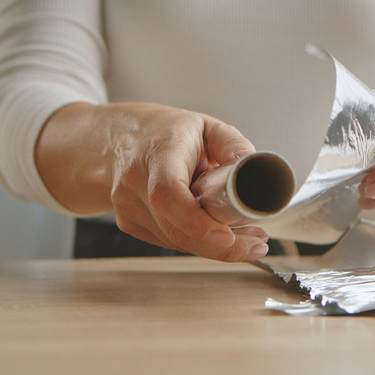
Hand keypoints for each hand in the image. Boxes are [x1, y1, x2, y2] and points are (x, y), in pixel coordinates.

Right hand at [36, 102, 268, 261]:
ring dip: (214, 248)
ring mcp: (128, 206)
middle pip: (174, 228)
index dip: (195, 221)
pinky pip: (169, 241)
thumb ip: (232, 143)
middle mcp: (135, 182)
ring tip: (250, 241)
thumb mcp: (205, 126)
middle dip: (219, 246)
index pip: (168, 194)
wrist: (118, 139)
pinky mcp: (130, 222)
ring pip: (174, 240)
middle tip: (256, 245)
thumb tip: (252, 166)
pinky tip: (221, 238)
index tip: (227, 236)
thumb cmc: (167, 132)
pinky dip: (197, 243)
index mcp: (157, 153)